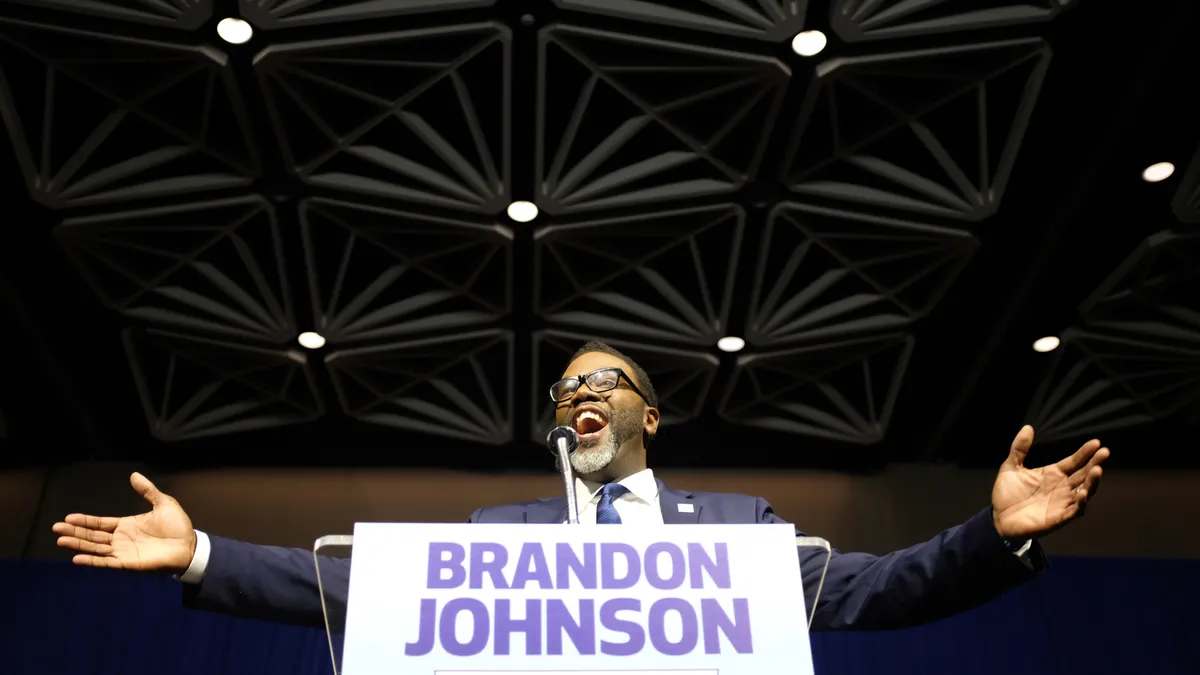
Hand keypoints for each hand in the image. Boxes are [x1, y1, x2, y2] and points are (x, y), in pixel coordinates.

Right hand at [52, 472, 196, 573]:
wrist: (189, 546)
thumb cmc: (177, 526)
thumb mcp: (163, 503)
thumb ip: (147, 490)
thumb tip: (134, 475)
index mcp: (126, 525)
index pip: (100, 523)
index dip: (85, 520)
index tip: (68, 517)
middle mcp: (120, 539)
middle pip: (92, 535)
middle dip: (75, 531)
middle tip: (56, 528)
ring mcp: (122, 552)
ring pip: (95, 548)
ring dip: (78, 544)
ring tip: (61, 540)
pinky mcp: (127, 563)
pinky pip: (106, 562)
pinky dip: (92, 561)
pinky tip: (77, 557)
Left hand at [991, 425, 1107, 539]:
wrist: (999, 518)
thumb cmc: (1007, 493)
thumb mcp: (1011, 467)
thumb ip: (1019, 449)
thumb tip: (1028, 427)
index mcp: (1054, 474)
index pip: (1074, 461)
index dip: (1085, 453)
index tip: (1096, 442)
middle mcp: (1062, 487)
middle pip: (1084, 474)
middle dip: (1095, 463)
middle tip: (1105, 452)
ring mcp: (1063, 502)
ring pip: (1085, 491)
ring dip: (1092, 482)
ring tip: (1097, 470)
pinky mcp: (1059, 518)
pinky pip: (1075, 510)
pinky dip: (1081, 503)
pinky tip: (1083, 493)